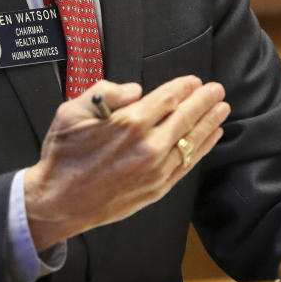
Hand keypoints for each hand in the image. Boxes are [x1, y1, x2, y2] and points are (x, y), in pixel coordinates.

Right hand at [22, 75, 229, 250]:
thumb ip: (106, 92)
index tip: (194, 80)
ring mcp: (156, 169)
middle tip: (217, 90)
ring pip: (191, 141)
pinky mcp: (157, 188)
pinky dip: (203, 149)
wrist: (59, 201)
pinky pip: (188, 164)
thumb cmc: (64, 155)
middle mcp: (148, 146)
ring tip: (222, 109)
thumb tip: (136, 90)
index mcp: (129, 123)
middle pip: (186, 117)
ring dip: (209, 122)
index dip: (184, 87)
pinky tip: (212, 137)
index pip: (167, 98)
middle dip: (204, 101)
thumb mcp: (72, 111)